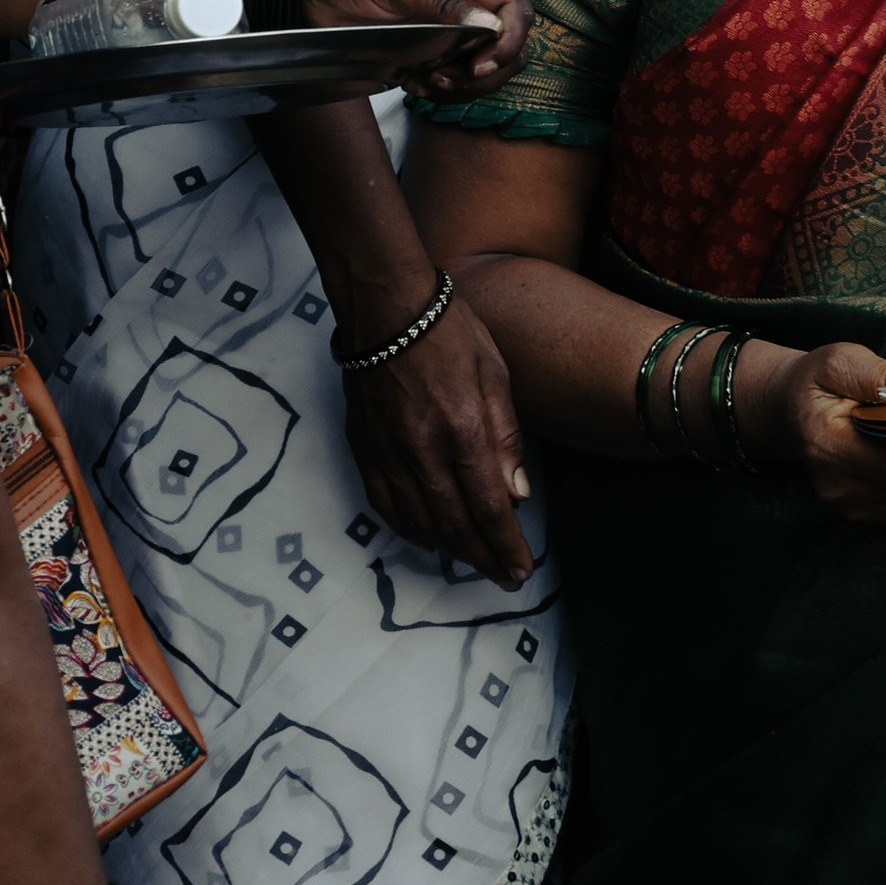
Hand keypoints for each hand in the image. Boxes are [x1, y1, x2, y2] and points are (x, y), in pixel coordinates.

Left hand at [306, 0, 530, 91]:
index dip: (509, 42)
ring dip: (460, 85)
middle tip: (449, 78)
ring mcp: (447, 29)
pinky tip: (413, 81)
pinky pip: (449, 78)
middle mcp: (466, 4)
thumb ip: (444, 2)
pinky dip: (437, 89)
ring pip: (481, 68)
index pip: (515, 10)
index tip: (480, 63)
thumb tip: (489, 23)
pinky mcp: (426, 49)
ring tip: (428, 81)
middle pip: (507, 47)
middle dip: (486, 71)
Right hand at [339, 276, 537, 586]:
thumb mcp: (496, 374)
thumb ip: (506, 438)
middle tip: (503, 578)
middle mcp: (422, 450)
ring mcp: (387, 452)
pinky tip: (426, 539)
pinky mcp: (364, 448)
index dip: (506, 546)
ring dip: (450, 550)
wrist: (386, 306)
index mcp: (461, 430)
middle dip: (483, 558)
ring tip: (473, 561)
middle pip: (454, 525)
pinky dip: (408, 529)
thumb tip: (517, 495)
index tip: (521, 570)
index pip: (489, 507)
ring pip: (418, 522)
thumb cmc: (450, 332)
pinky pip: (384, 505)